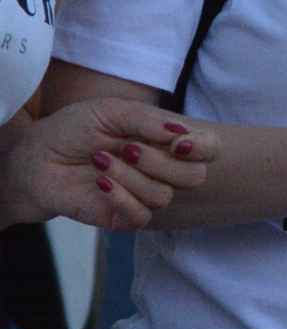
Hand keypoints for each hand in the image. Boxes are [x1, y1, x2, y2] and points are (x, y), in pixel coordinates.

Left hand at [2, 99, 216, 228]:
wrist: (35, 157)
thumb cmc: (72, 129)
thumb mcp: (110, 111)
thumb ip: (148, 120)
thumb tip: (182, 134)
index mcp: (165, 141)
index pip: (209, 148)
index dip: (204, 147)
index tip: (179, 141)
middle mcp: (161, 169)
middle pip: (195, 177)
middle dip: (161, 161)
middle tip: (127, 147)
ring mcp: (143, 194)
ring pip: (163, 196)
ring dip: (131, 176)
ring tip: (100, 161)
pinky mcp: (122, 217)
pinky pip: (141, 216)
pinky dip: (121, 197)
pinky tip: (100, 183)